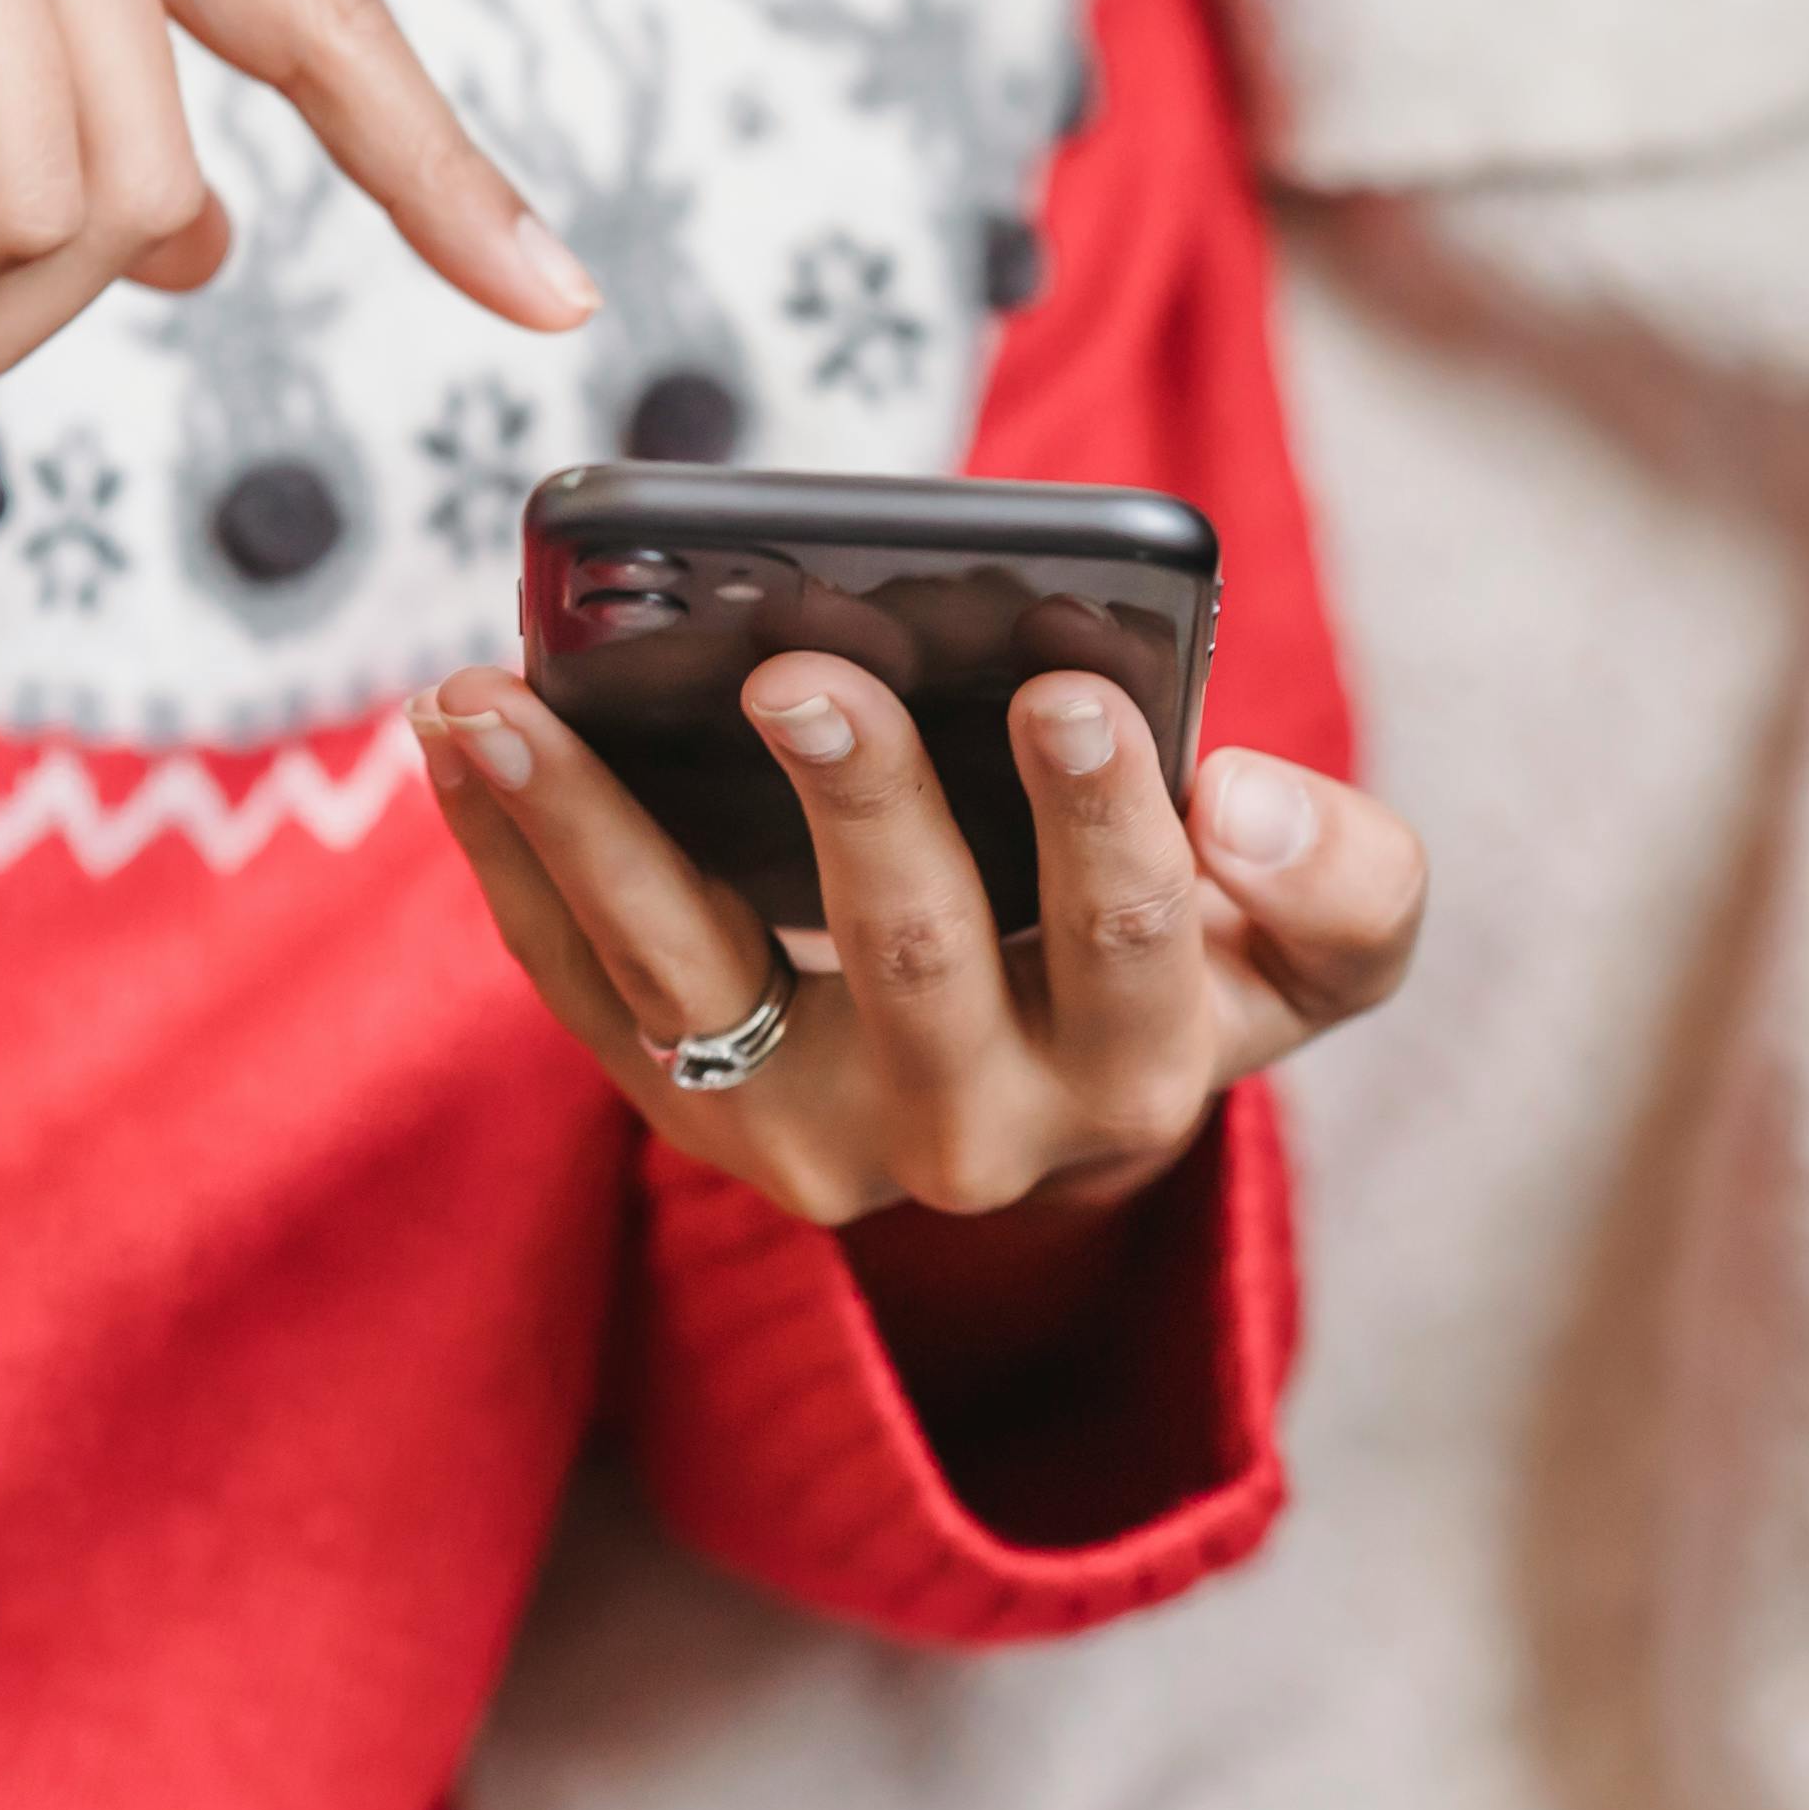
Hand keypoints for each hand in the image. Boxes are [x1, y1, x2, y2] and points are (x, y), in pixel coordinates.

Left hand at [407, 656, 1423, 1259]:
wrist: (1038, 1109)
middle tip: (798, 671)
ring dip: (593, 827)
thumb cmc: (1176, 968)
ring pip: (691, 980)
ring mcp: (807, 1139)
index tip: (1064, 690)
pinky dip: (508, 858)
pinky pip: (579, 985)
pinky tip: (462, 735)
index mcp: (1138, 1075)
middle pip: (910, 957)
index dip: (1103, 822)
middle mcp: (972, 1137)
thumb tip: (1245, 800)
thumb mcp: (1306, 953)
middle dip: (858, 806)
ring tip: (509, 699)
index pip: (1127, 943)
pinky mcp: (684, 1113)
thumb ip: (1346, 885)